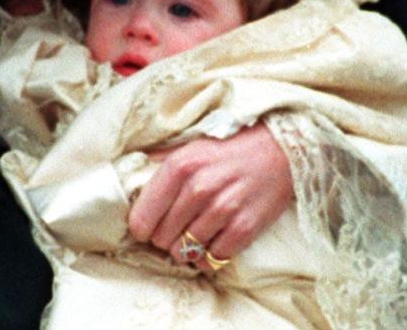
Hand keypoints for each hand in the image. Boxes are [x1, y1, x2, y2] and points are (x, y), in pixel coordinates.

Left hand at [128, 123, 292, 270]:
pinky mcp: (244, 228)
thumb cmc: (227, 149)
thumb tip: (128, 175)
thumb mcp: (188, 147)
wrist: (278, 151)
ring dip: (184, 249)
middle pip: (161, 238)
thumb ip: (157, 161)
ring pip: (184, 252)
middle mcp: (198, 188)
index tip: (147, 227)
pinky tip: (209, 243)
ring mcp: (223, 210)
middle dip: (163, 237)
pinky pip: (212, 260)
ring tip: (191, 236)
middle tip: (173, 229)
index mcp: (179, 167)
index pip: (141, 218)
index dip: (141, 227)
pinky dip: (207, 258)